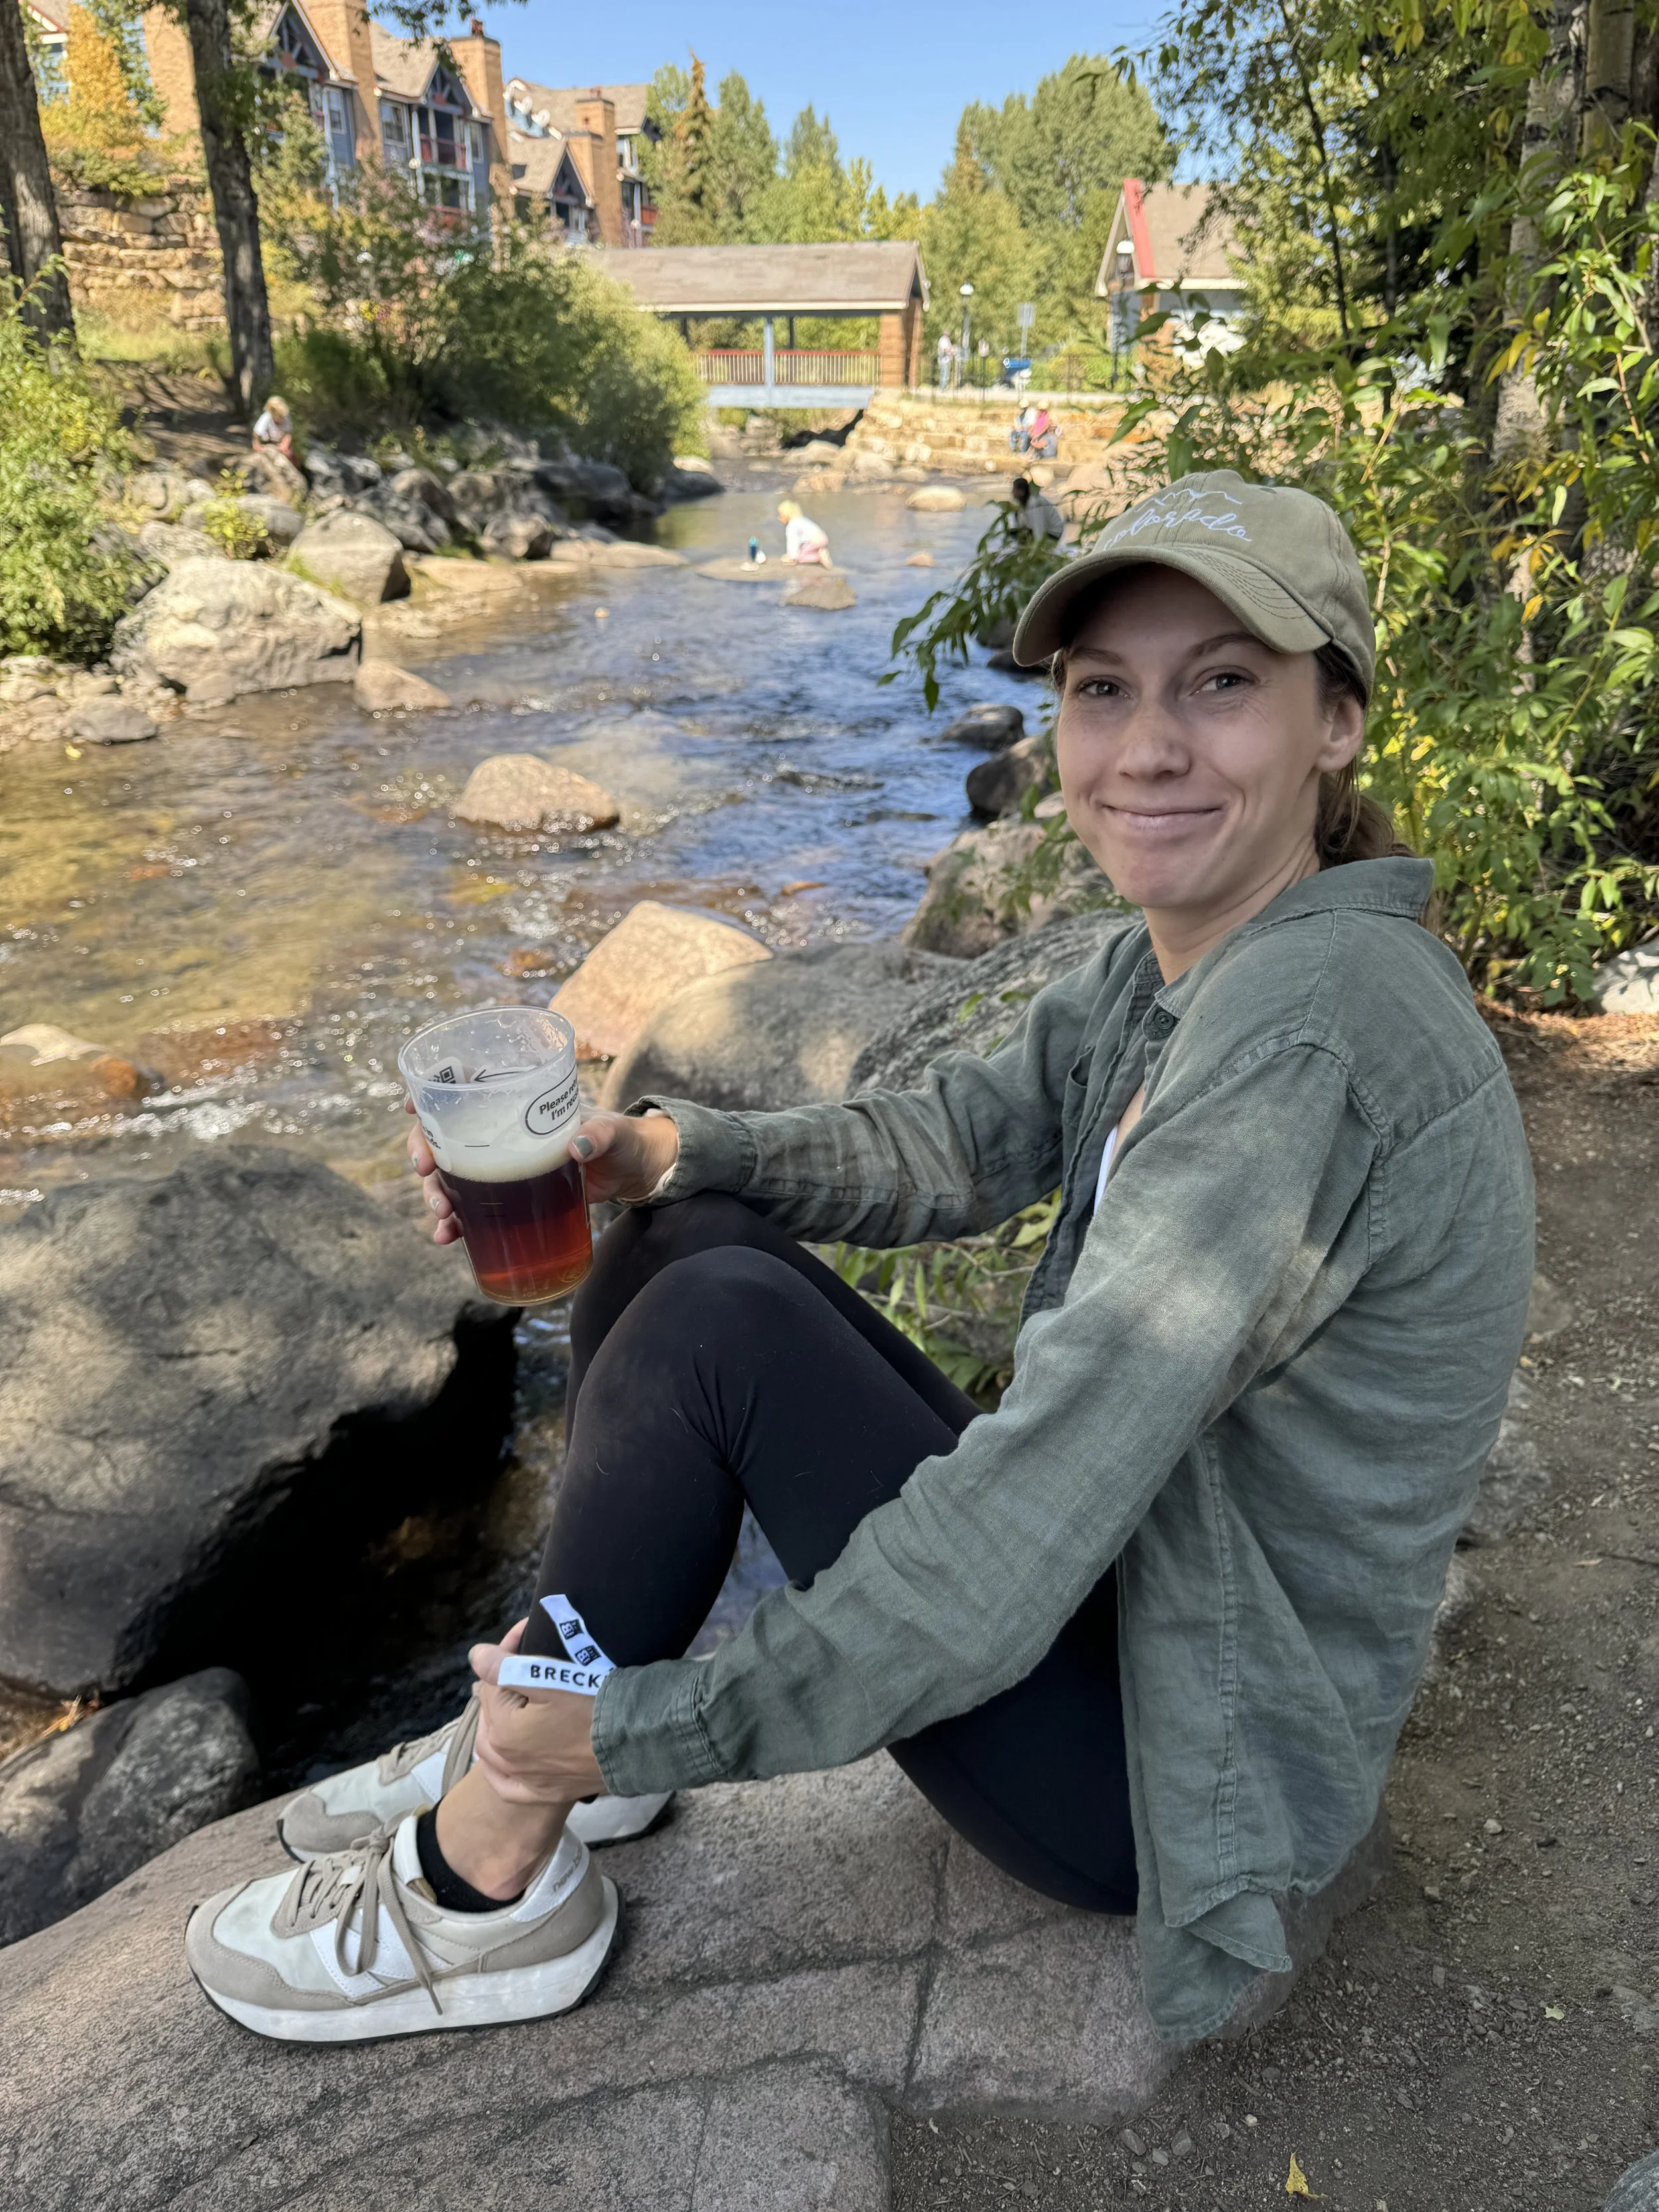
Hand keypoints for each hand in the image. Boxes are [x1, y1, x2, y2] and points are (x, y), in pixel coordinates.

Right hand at [405, 1102, 677, 1237]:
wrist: (632, 1172)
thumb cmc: (620, 1139)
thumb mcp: (614, 1132)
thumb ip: (600, 1134)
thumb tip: (579, 1145)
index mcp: (519, 1102)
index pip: (465, 1088)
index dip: (431, 1094)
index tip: (413, 1108)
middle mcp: (500, 1132)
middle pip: (444, 1135)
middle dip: (424, 1152)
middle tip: (426, 1171)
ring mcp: (501, 1165)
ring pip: (450, 1176)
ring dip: (435, 1194)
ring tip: (442, 1216)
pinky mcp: (509, 1197)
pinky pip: (471, 1209)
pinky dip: (455, 1224)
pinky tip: (446, 1238)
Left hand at [469, 1620, 605, 1805]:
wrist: (632, 1741)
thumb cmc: (591, 1704)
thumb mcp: (549, 1679)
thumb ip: (504, 1668)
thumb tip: (475, 1656)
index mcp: (502, 1729)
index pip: (492, 1682)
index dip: (508, 1652)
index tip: (528, 1631)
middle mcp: (506, 1759)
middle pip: (492, 1713)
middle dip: (503, 1684)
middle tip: (527, 1660)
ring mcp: (525, 1780)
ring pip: (493, 1748)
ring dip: (497, 1721)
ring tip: (513, 1699)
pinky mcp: (544, 1793)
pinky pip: (507, 1785)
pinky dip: (498, 1770)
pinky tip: (500, 1758)